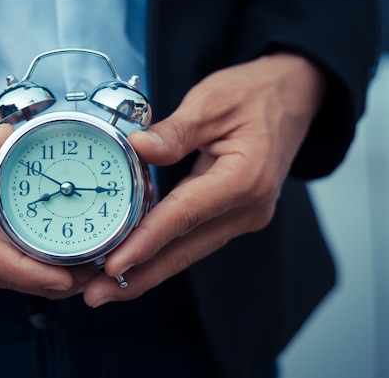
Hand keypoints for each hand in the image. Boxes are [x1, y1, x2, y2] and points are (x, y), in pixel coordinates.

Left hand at [81, 53, 325, 306]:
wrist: (293, 93)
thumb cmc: (255, 93)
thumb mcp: (211, 100)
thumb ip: (174, 131)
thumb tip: (136, 148)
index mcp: (245, 178)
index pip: (184, 216)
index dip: (146, 242)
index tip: (114, 265)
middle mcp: (248, 207)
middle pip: (184, 250)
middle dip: (138, 276)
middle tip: (95, 296)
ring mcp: (243, 216)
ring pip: (187, 251)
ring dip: (146, 270)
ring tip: (104, 287)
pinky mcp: (233, 215)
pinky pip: (192, 239)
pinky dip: (161, 252)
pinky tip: (133, 262)